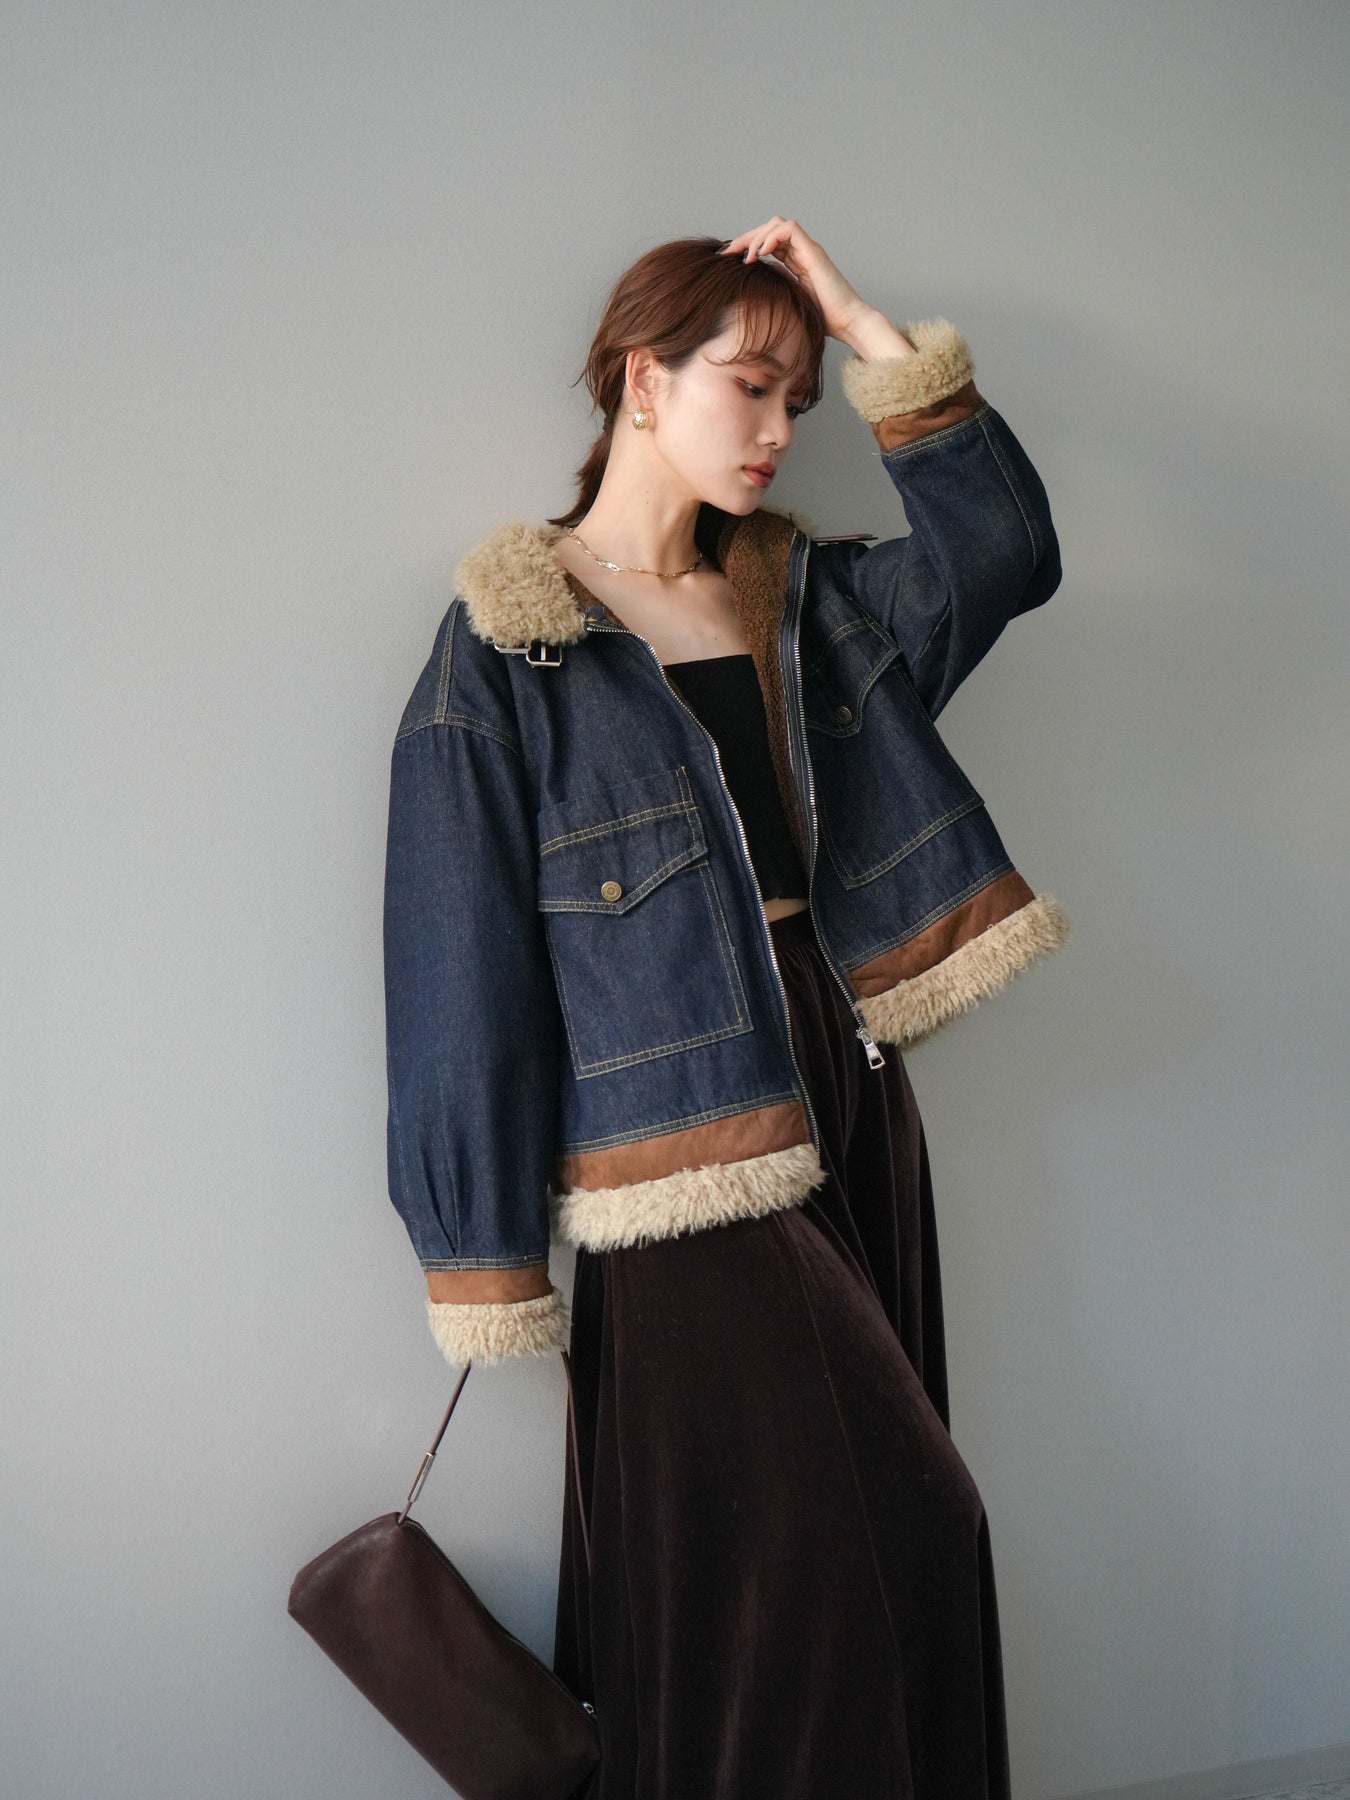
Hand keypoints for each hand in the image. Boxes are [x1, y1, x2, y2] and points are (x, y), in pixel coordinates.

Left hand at [718, 217, 872, 343]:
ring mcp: (808, 249)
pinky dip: (772, 236)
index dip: (746, 246)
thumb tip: (758, 278)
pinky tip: (761, 254)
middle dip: (745, 238)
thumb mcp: (790, 302)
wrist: (847, 324)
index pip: (767, 243)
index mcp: (795, 263)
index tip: (727, 259)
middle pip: (769, 229)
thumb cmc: (823, 320)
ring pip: (777, 224)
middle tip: (727, 253)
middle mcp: (802, 252)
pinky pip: (790, 229)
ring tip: (746, 257)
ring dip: (757, 236)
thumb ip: (777, 286)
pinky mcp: (814, 252)